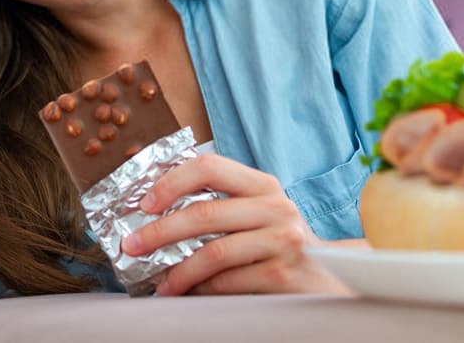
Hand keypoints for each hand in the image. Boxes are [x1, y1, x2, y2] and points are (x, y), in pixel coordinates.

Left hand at [120, 153, 351, 295]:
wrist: (332, 278)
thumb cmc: (280, 245)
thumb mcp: (258, 214)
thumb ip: (221, 205)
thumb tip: (156, 214)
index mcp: (262, 184)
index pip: (209, 166)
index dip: (171, 182)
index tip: (145, 204)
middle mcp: (276, 206)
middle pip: (204, 213)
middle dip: (158, 232)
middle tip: (131, 246)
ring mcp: (283, 240)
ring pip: (213, 252)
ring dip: (178, 272)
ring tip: (161, 284)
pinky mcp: (284, 275)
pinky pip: (229, 283)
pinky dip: (202, 291)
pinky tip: (190, 295)